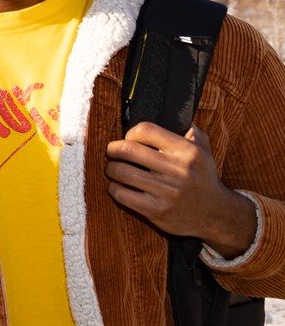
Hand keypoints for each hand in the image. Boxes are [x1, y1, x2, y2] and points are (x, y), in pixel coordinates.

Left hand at [106, 124, 255, 257]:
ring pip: (121, 172)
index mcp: (188, 151)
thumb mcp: (203, 149)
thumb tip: (170, 112)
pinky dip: (114, 188)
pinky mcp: (157, 211)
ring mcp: (168, 192)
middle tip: (111, 152)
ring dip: (110, 169)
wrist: (215, 213)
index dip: (131, 133)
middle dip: (112, 149)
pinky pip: (122, 195)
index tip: (129, 140)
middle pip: (128, 150)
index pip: (145, 130)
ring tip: (112, 168)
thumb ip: (188, 129)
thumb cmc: (201, 176)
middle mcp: (179, 170)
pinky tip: (118, 186)